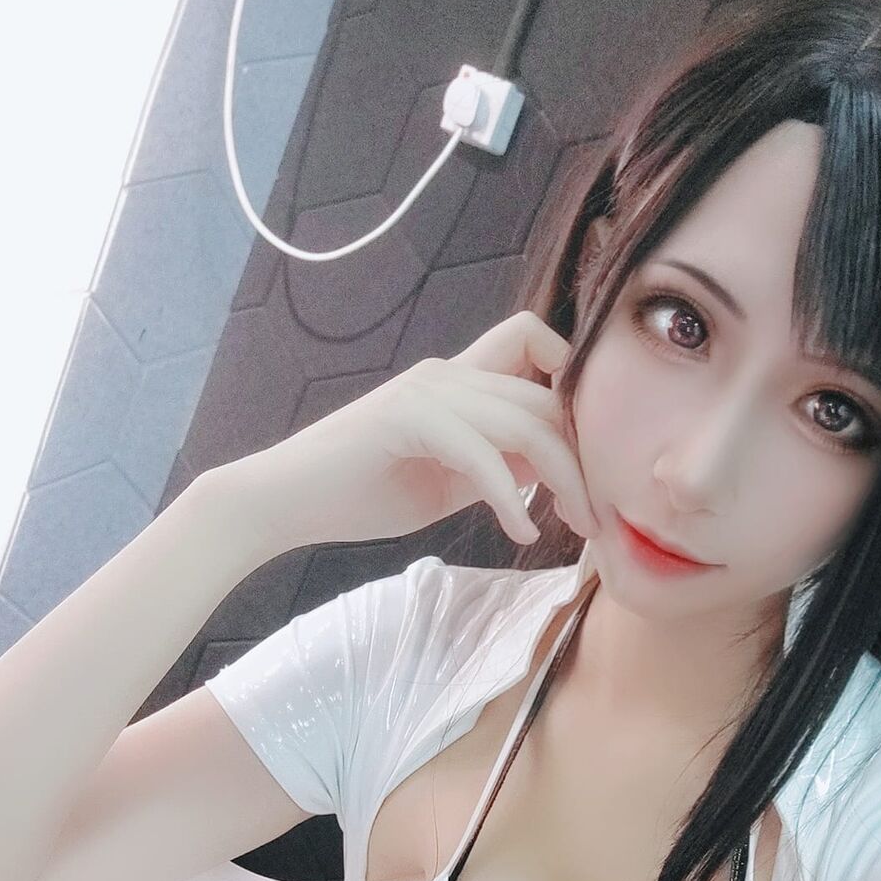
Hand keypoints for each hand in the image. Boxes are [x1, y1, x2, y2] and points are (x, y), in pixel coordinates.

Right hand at [218, 310, 599, 556]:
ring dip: (564, 480)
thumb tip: (552, 469)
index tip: (590, 459)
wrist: (285, 501)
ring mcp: (427, 392)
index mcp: (458, 379)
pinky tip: (519, 533)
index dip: (577, 392)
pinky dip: (511, 498)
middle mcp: (447, 374)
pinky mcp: (407, 419)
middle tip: (595, 517)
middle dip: (584, 458)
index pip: (539, 347)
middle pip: (548, 396)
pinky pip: (483, 454)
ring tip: (575, 526)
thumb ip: (499, 465)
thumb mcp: (451, 480)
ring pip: (526, 422)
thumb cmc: (361, 493)